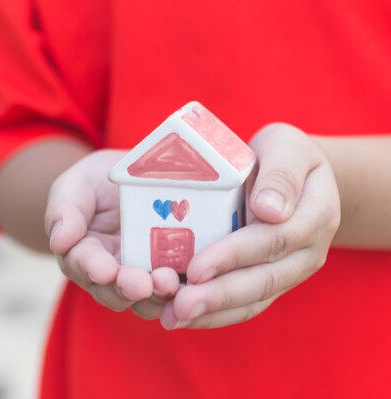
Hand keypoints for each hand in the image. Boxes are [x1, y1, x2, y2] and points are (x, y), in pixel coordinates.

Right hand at [45, 150, 180, 318]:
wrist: (138, 176)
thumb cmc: (98, 181)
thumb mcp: (76, 185)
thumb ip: (65, 210)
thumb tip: (58, 242)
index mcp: (81, 253)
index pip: (82, 264)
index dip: (92, 268)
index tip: (104, 270)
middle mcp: (109, 274)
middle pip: (113, 291)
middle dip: (127, 288)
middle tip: (141, 283)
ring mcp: (142, 276)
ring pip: (144, 300)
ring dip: (156, 296)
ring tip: (169, 283)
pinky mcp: (172, 274)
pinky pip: (176, 292)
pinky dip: (183, 292)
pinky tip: (193, 286)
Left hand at [160, 123, 340, 328]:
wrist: (291, 175)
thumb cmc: (281, 154)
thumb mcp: (285, 146)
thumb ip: (281, 173)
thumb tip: (270, 210)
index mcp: (316, 214)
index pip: (274, 239)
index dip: (234, 255)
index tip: (196, 267)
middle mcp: (308, 251)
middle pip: (264, 280)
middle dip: (219, 295)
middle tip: (179, 305)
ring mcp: (290, 272)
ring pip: (254, 301)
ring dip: (213, 313)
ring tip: (174, 318)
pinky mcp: (270, 282)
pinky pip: (246, 306)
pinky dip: (215, 315)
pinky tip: (183, 318)